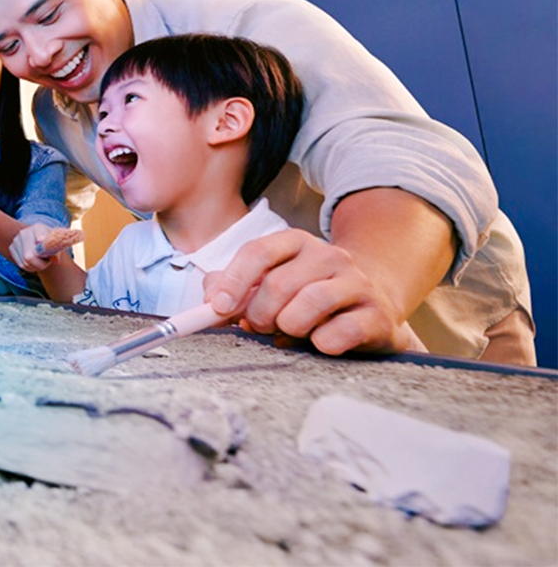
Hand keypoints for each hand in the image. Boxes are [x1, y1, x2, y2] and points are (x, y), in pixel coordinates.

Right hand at [8, 223, 80, 271]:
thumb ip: (57, 252)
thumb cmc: (51, 244)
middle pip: (29, 256)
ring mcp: (16, 240)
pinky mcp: (12, 248)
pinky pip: (21, 264)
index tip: (41, 241)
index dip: (40, 238)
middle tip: (47, 262)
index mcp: (38, 228)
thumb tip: (55, 260)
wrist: (40, 242)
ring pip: (25, 263)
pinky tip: (34, 262)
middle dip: (41, 264)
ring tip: (41, 261)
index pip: (39, 234)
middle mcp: (24, 232)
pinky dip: (29, 267)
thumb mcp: (57, 246)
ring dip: (36, 266)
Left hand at [202, 227, 418, 354]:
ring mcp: (356, 283)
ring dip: (290, 327)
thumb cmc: (310, 295)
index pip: (258, 252)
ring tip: (292, 331)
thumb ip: (236, 286)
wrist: (374, 305)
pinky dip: (321, 343)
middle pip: (278, 284)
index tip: (217, 307)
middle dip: (260, 314)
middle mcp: (328, 256)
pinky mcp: (377, 314)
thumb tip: (210, 298)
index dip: (233, 282)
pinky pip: (339, 332)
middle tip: (262, 326)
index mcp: (296, 243)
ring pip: (309, 304)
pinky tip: (321, 342)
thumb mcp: (272, 283)